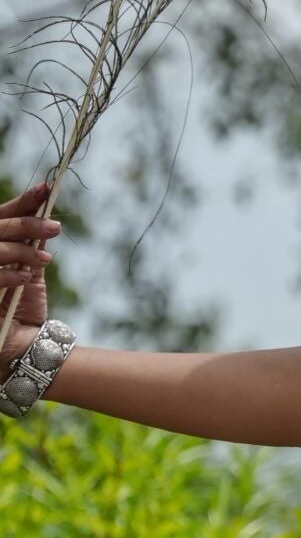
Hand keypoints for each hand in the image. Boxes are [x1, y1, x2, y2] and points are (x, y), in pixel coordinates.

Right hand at [0, 179, 62, 367]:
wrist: (18, 348)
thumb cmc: (20, 309)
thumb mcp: (27, 271)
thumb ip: (30, 245)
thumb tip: (45, 213)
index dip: (20, 202)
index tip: (45, 189)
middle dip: (25, 223)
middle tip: (55, 227)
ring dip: (21, 251)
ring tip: (45, 259)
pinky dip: (7, 275)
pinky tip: (25, 278)